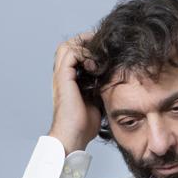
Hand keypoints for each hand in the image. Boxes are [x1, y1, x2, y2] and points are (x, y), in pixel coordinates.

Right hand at [48, 32, 101, 154]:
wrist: (74, 136)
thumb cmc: (85, 124)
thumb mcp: (97, 100)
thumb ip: (101, 87)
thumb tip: (116, 79)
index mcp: (69, 80)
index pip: (74, 53)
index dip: (88, 47)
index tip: (106, 49)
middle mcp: (63, 75)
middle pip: (69, 45)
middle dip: (86, 41)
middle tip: (103, 44)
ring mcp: (61, 76)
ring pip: (67, 46)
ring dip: (84, 45)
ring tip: (100, 51)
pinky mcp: (63, 78)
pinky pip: (70, 54)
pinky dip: (83, 53)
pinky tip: (96, 64)